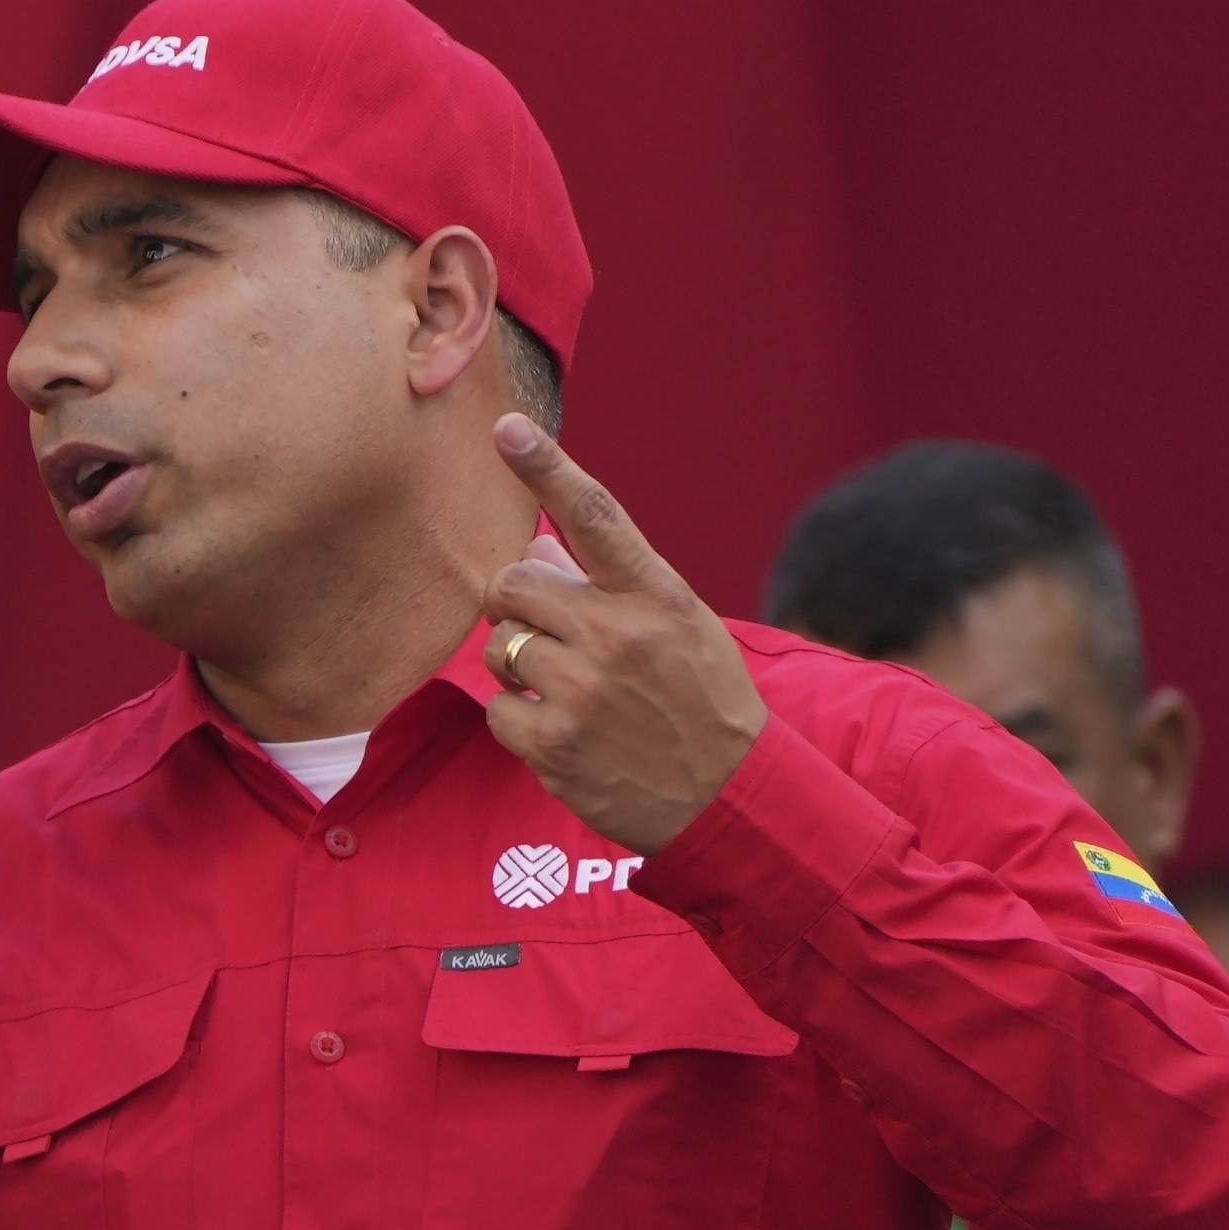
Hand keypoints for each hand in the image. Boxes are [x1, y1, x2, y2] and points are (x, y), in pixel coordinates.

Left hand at [479, 414, 767, 853]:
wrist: (731, 802)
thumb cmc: (703, 705)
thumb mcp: (681, 631)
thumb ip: (612, 587)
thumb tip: (539, 548)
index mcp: (656, 597)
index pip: (595, 516)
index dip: (546, 466)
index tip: (507, 427)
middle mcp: (618, 634)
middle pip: (512, 584)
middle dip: (518, 608)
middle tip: (555, 639)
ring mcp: (582, 689)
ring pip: (499, 648)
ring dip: (519, 668)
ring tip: (572, 695)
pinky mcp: (553, 742)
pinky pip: (497, 708)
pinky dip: (520, 722)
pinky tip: (566, 736)